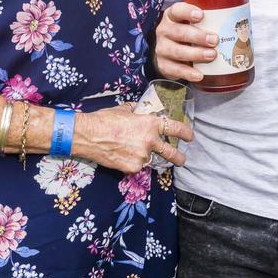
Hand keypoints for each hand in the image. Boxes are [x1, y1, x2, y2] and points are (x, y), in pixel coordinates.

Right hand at [74, 104, 193, 173]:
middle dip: (179, 158)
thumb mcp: (124, 110)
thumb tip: (138, 110)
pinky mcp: (133, 167)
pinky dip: (133, 162)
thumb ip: (136, 112)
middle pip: (172, 153)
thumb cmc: (105, 120)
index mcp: (150, 124)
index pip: (175, 128)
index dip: (185, 133)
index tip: (189, 136)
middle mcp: (150, 141)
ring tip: (133, 152)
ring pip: (150, 159)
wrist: (88, 135)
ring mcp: (142, 156)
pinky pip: (137, 166)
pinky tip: (121, 155)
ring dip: (146, 157)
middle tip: (182, 160)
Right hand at [154, 2, 217, 82]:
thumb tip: (240, 24)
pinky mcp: (163, 65)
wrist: (169, 53)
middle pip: (178, 32)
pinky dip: (188, 73)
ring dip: (196, 54)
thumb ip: (208, 22)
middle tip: (214, 40)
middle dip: (197, 36)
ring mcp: (162, 48)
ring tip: (212, 55)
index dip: (188, 12)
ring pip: (177, 51)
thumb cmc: (187, 34)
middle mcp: (164, 31)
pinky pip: (175, 69)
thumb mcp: (193, 24)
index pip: (177, 10)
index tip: (201, 15)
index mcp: (172, 16)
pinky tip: (200, 75)